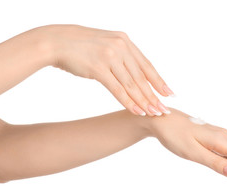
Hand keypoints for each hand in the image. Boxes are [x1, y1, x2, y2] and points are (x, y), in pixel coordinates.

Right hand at [45, 24, 173, 115]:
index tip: (169, 93)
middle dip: (154, 95)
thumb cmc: (81, 46)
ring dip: (143, 101)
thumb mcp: (106, 45)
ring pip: (132, 84)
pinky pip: (117, 89)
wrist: (56, 42)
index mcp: (125, 41)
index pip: (146, 65)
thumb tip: (133, 73)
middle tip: (164, 109)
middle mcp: (120, 47)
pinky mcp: (98, 68)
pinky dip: (128, 102)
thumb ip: (121, 56)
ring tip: (153, 113)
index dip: (158, 81)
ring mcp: (110, 57)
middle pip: (141, 77)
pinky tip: (137, 111)